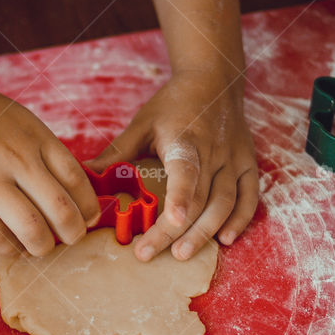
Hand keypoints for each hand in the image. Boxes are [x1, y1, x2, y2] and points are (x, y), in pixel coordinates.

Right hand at [0, 65, 100, 255]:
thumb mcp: (18, 118)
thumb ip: (42, 149)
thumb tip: (68, 187)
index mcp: (35, 137)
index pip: (77, 180)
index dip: (88, 207)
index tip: (87, 217)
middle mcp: (16, 159)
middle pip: (62, 210)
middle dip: (73, 233)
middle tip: (71, 238)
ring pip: (32, 230)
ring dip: (43, 246)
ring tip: (40, 246)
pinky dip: (10, 248)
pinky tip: (11, 243)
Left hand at [87, 70, 258, 261]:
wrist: (215, 79)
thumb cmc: (174, 103)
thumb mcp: (143, 123)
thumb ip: (118, 152)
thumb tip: (85, 175)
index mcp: (185, 139)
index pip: (185, 172)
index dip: (180, 197)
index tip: (172, 221)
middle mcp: (214, 151)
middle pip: (199, 198)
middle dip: (176, 230)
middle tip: (150, 253)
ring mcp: (234, 159)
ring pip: (225, 202)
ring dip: (207, 231)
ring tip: (183, 254)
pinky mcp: (247, 164)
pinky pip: (249, 196)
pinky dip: (240, 219)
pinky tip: (225, 239)